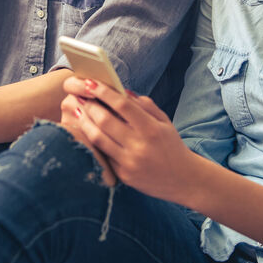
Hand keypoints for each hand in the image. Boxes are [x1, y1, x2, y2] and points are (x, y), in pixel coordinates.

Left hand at [66, 77, 197, 202]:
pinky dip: (92, 141)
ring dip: (84, 122)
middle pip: (105, 120)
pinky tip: (85, 131)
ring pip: (98, 138)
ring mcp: (129, 162)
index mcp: (151, 129)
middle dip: (89, 105)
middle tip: (80, 96)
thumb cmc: (172, 146)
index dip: (104, 92)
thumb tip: (122, 91)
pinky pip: (103, 154)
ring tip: (78, 111)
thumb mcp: (164, 122)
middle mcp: (139, 145)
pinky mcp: (123, 175)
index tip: (90, 83)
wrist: (184, 179)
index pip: (122, 105)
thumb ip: (145, 105)